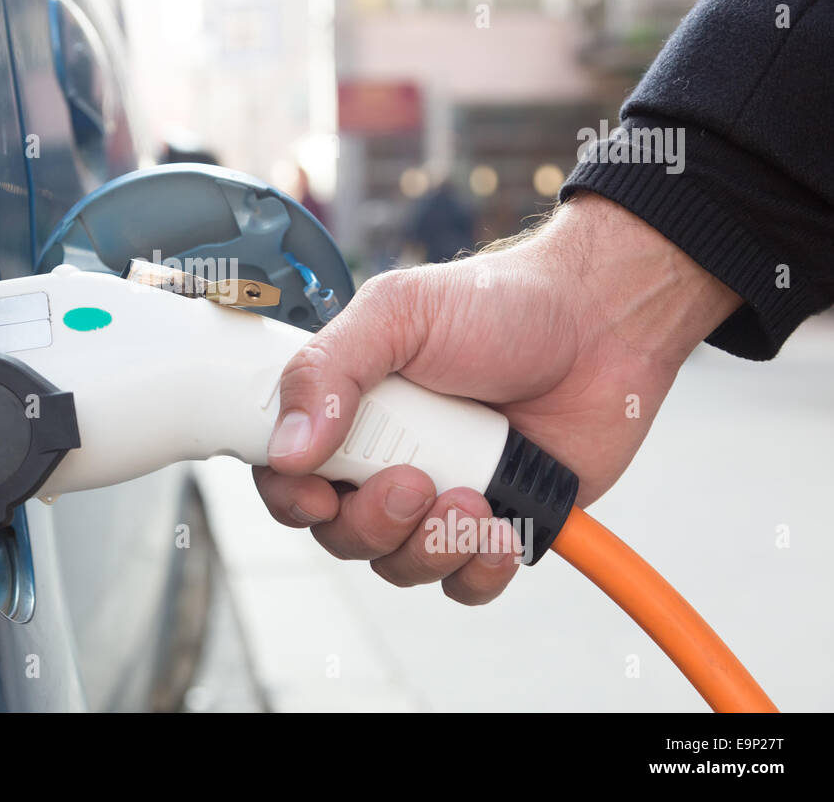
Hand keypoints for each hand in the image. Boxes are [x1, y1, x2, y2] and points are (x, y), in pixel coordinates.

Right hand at [255, 193, 741, 603]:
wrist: (602, 322)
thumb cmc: (500, 303)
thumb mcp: (398, 313)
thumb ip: (330, 370)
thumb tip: (288, 446)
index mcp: (345, 409)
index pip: (286, 475)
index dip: (293, 498)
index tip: (321, 495)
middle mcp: (383, 457)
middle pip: (339, 534)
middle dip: (373, 522)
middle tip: (415, 481)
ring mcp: (437, 496)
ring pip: (398, 566)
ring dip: (432, 546)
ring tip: (476, 498)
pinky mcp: (494, 524)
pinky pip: (463, 584)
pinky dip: (478, 570)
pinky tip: (502, 529)